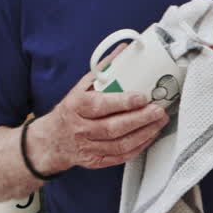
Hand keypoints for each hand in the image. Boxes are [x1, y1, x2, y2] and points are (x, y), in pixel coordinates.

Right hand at [34, 47, 168, 170]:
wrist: (53, 140)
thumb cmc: (71, 110)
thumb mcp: (81, 86)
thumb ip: (104, 69)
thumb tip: (124, 51)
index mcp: (76, 106)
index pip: (101, 105)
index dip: (123, 102)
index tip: (142, 97)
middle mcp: (81, 128)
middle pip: (114, 127)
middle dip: (141, 119)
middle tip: (159, 110)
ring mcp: (88, 147)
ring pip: (120, 144)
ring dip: (144, 133)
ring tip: (159, 122)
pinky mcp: (95, 161)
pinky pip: (120, 157)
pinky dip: (139, 147)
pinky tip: (149, 136)